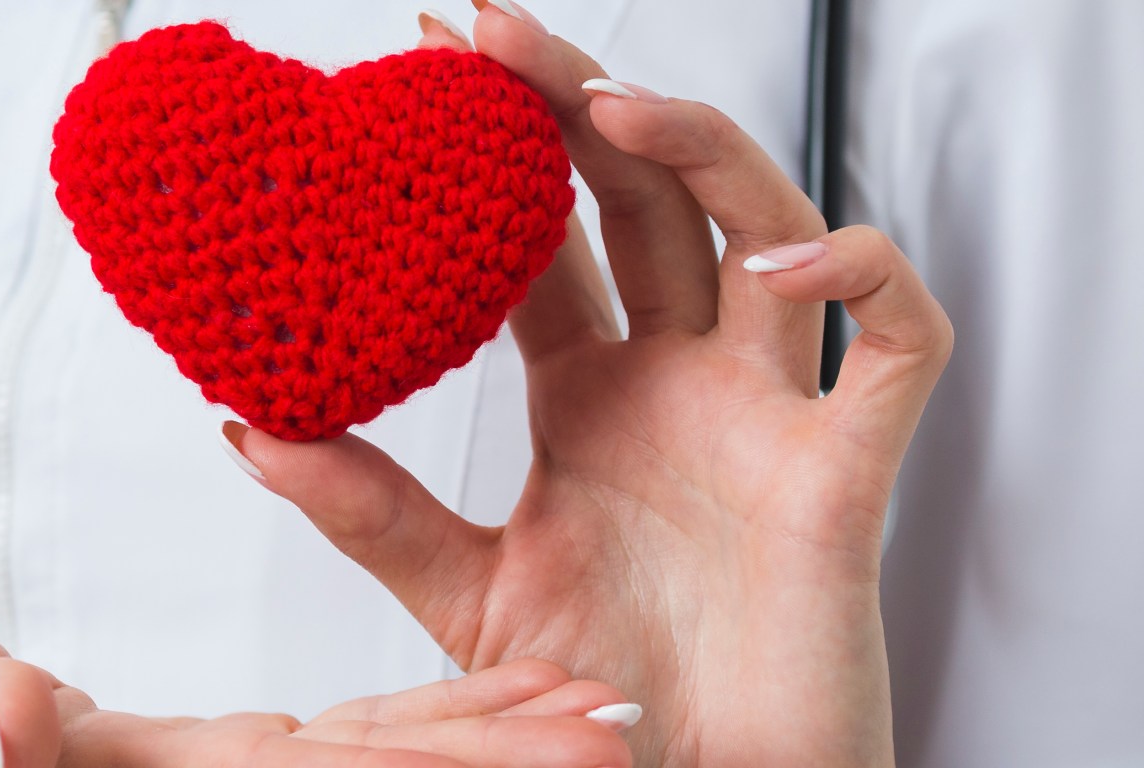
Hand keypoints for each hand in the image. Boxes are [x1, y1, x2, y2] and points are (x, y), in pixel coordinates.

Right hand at [0, 621, 639, 766]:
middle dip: (510, 765)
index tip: (566, 741)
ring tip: (607, 721)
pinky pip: (352, 741)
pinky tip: (508, 699)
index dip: (450, 762)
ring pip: (390, 759)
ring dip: (497, 744)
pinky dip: (434, 723)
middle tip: (631, 737)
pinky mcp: (228, 760)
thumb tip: (18, 718)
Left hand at [228, 7, 953, 766]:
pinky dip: (861, 283)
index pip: (547, 238)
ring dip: (699, 150)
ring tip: (606, 103)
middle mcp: (680, 384)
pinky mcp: (845, 471)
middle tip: (491, 31)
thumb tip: (246, 424)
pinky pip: (899, 344)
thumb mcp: (460, 588)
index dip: (496, 150)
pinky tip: (779, 266)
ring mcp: (765, 414)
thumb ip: (367, 507)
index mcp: (592, 397)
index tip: (423, 68)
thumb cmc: (602, 697)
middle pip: (647, 197)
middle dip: (577, 102)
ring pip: (767, 230)